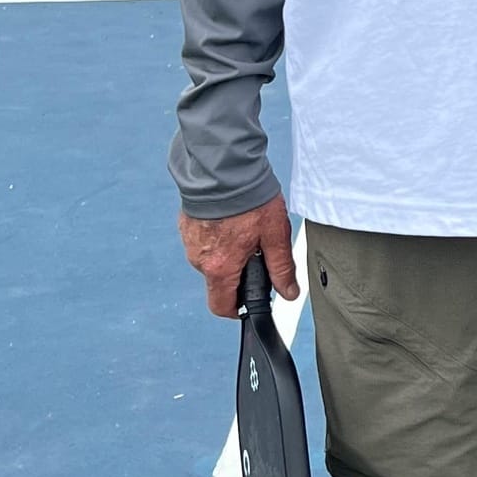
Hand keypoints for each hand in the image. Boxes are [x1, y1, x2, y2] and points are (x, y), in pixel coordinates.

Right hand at [179, 193, 296, 318]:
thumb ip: (282, 267)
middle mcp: (199, 259)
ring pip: (212, 259)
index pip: (222, 306)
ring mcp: (190, 242)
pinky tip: (232, 219)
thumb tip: (289, 292)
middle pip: (219, 280)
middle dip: (239, 272)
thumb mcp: (275, 235)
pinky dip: (218, 236)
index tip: (251, 299)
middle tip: (257, 250)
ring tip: (246, 228)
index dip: (238, 308)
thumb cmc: (248, 198)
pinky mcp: (187, 225)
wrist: (223, 167)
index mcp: (219, 267)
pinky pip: (204, 240)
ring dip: (229, 252)